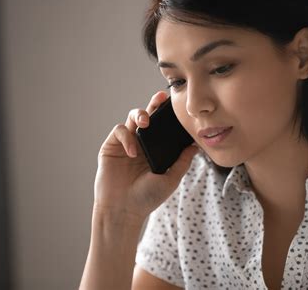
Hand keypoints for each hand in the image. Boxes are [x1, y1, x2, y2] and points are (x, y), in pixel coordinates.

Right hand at [93, 91, 197, 223]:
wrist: (123, 210)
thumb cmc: (147, 198)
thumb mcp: (171, 179)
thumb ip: (182, 161)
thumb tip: (196, 146)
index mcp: (156, 150)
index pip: (163, 127)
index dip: (168, 115)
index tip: (177, 104)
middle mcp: (142, 144)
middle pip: (148, 117)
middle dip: (154, 105)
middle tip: (161, 98)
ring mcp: (126, 144)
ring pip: (132, 118)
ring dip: (140, 114)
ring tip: (146, 122)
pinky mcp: (112, 146)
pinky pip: (119, 131)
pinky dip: (126, 137)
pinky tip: (132, 151)